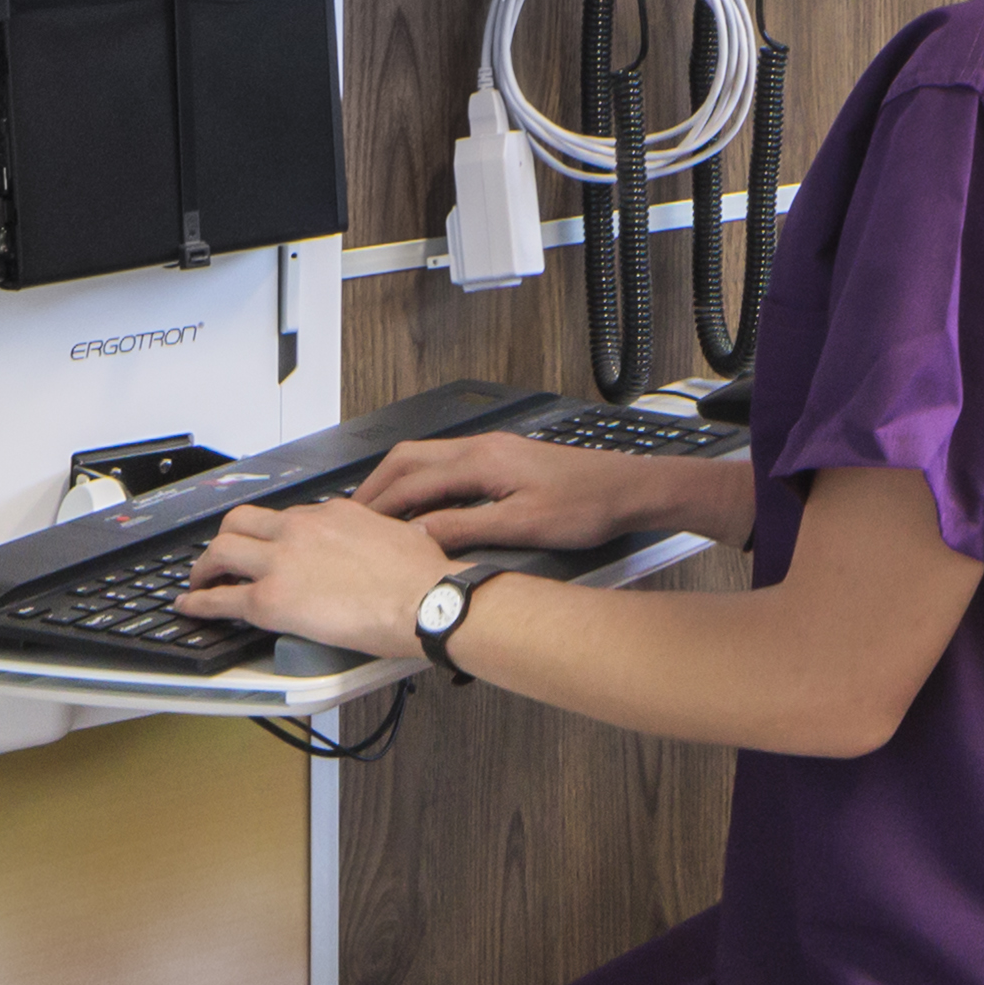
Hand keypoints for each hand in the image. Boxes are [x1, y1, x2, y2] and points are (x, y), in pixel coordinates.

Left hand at [181, 491, 456, 658]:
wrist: (426, 602)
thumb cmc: (425, 578)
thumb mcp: (403, 535)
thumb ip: (379, 534)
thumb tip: (388, 539)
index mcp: (333, 513)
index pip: (287, 517)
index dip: (272, 535)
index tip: (270, 547)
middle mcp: (300, 529)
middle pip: (240, 521)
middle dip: (226, 538)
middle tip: (223, 557)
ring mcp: (281, 562)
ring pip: (220, 551)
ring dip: (205, 567)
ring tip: (201, 580)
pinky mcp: (269, 599)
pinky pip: (219, 598)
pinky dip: (197, 602)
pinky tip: (190, 606)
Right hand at [349, 429, 685, 556]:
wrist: (630, 489)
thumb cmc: (587, 506)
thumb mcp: (521, 526)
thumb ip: (465, 529)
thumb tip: (419, 537)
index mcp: (482, 461)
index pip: (411, 482)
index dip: (378, 507)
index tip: (353, 527)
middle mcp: (483, 447)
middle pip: (409, 459)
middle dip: (377, 486)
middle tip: (352, 515)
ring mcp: (495, 449)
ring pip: (427, 456)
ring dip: (399, 481)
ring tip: (379, 510)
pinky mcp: (506, 458)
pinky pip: (448, 462)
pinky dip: (423, 480)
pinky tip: (424, 502)